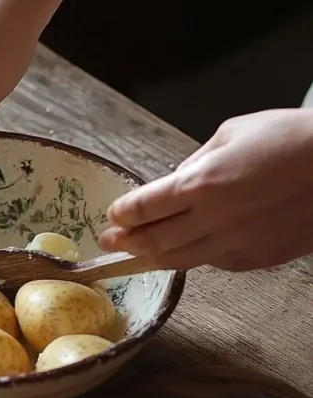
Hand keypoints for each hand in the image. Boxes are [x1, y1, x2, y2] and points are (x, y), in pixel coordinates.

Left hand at [100, 109, 312, 270]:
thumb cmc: (289, 140)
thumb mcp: (231, 134)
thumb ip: (197, 162)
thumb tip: (177, 180)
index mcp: (202, 184)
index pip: (146, 207)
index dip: (124, 214)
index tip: (112, 215)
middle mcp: (214, 220)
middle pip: (156, 241)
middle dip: (127, 242)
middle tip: (109, 242)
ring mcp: (237, 245)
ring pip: (182, 260)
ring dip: (153, 258)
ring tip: (135, 255)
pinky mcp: (258, 259)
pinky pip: (215, 263)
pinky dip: (194, 258)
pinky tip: (185, 250)